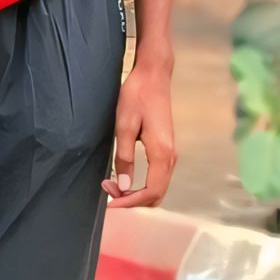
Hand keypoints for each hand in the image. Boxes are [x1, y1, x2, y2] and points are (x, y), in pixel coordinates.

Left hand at [103, 56, 175, 207]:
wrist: (153, 75)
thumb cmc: (138, 96)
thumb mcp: (124, 126)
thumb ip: (124, 158)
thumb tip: (124, 186)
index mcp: (162, 152)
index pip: (152, 191)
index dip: (131, 203)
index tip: (111, 204)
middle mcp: (170, 156)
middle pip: (157, 194)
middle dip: (133, 200)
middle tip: (108, 192)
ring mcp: (170, 153)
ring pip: (158, 187)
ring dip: (137, 192)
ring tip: (112, 185)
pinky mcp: (166, 149)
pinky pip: (157, 176)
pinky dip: (142, 184)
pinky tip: (124, 177)